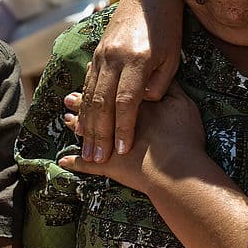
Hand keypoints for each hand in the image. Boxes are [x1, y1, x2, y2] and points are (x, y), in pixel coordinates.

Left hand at [60, 82, 205, 194]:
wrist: (177, 172)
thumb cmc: (184, 138)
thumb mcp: (182, 105)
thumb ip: (169, 87)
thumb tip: (157, 78)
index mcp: (132, 103)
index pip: (112, 90)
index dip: (99, 83)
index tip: (87, 74)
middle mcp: (115, 122)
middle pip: (95, 108)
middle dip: (81, 102)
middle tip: (68, 99)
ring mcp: (109, 144)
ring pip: (88, 132)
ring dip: (78, 125)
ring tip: (67, 120)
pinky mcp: (108, 166)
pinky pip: (85, 166)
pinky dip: (75, 164)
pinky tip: (63, 162)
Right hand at [76, 0, 182, 162]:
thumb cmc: (168, 25)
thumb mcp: (172, 57)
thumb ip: (159, 85)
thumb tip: (143, 106)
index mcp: (136, 59)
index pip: (126, 102)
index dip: (124, 128)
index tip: (123, 151)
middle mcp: (113, 57)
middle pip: (102, 102)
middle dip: (99, 133)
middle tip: (97, 158)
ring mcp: (102, 54)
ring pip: (89, 94)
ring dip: (87, 123)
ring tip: (86, 148)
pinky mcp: (97, 52)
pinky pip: (87, 83)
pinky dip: (83, 104)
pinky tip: (80, 121)